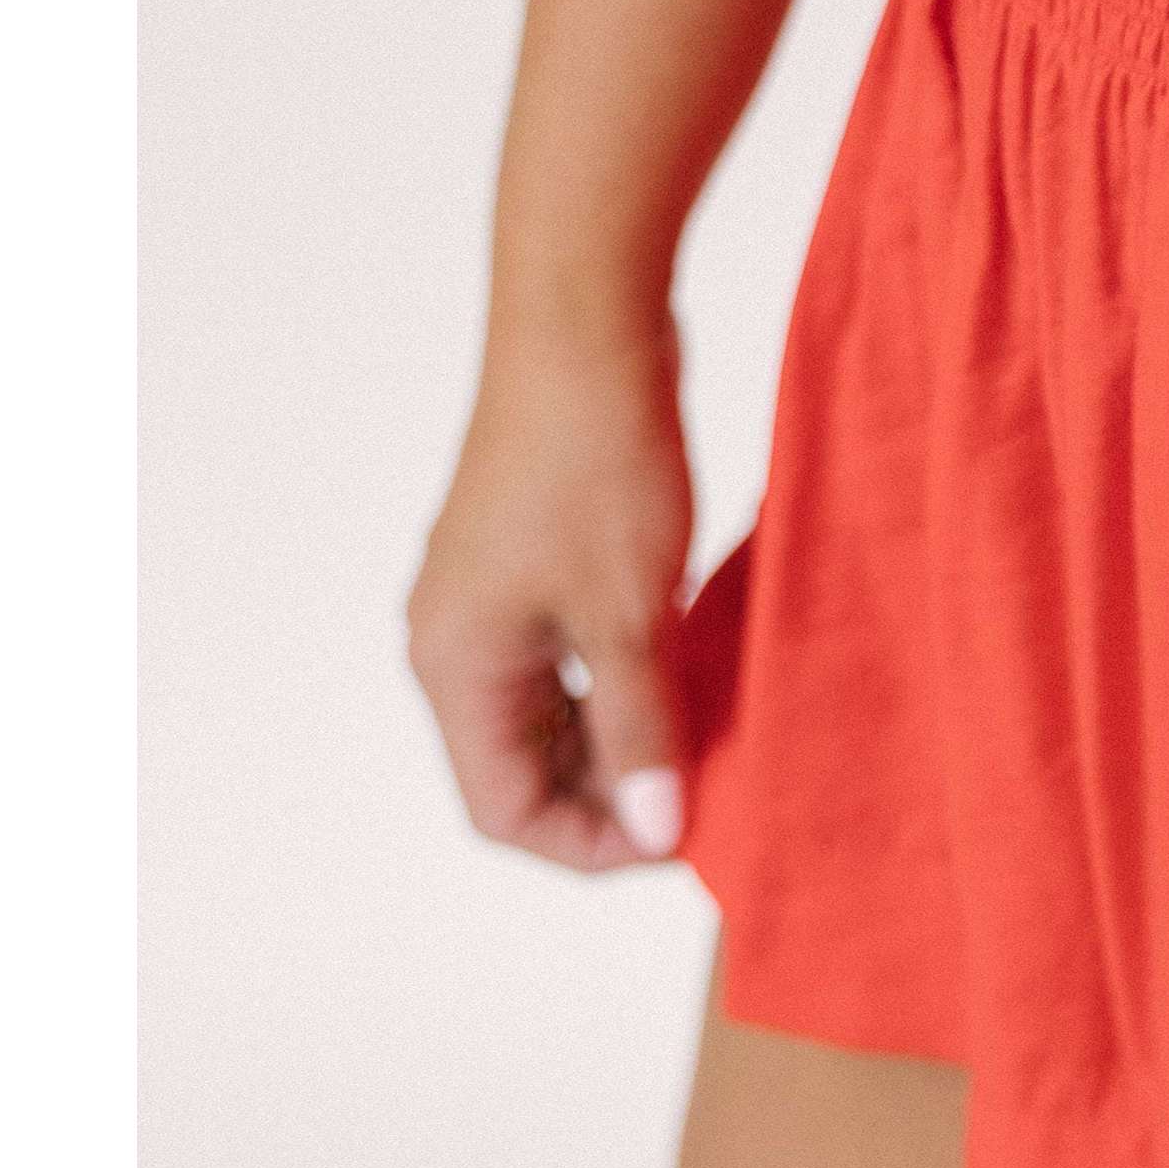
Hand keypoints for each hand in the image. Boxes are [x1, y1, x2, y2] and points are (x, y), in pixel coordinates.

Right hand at [406, 302, 696, 869]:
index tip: (684, 838)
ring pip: (555, 720)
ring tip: (712, 745)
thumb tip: (658, 833)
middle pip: (525, 772)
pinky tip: (695, 684)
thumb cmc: (596, 463)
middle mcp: (456, 644)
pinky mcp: (530, 569)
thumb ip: (640, 731)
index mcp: (455, 666)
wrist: (587, 323)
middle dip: (616, 797)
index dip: (593, 844)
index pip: (505, 811)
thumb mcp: (628, 616)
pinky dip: (629, 688)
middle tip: (713, 793)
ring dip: (629, 741)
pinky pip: (572, 664)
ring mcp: (490, 604)